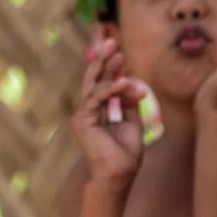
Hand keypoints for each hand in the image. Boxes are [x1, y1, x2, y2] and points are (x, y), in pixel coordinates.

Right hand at [71, 35, 144, 186]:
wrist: (119, 175)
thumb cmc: (126, 154)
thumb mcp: (133, 123)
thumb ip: (130, 104)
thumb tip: (132, 83)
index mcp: (100, 111)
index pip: (104, 83)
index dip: (112, 68)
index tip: (122, 53)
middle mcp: (89, 111)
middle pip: (94, 79)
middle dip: (104, 60)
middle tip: (112, 42)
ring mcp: (84, 115)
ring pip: (93, 84)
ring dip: (106, 68)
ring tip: (119, 54)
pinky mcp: (82, 120)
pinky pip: (96, 98)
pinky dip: (111, 88)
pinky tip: (125, 81)